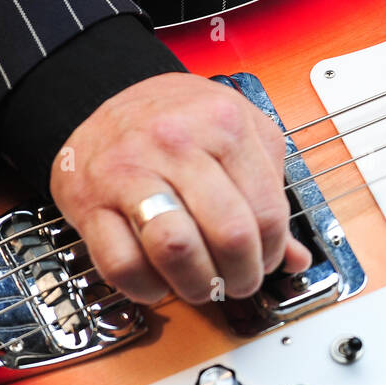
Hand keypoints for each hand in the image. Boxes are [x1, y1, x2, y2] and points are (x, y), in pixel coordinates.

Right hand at [50, 72, 311, 304]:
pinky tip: (159, 279)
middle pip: (229, 234)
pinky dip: (146, 287)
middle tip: (239, 281)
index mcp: (224, 124)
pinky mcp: (89, 201)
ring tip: (204, 285)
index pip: (267, 211)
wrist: (108, 96)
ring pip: (176, 250)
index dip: (273, 250)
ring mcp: (129, 171)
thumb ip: (271, 192)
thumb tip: (295, 257)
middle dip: (242, 274)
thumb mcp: (241, 133)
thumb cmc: (181, 119)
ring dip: (198, 285)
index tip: (267, 260)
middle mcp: (176, 142)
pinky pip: (122, 264)